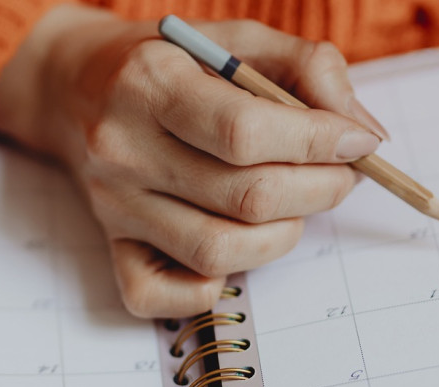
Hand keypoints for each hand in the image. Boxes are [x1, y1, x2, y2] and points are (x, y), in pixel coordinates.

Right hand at [0, 6, 384, 316]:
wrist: (74, 85)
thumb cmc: (170, 63)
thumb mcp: (237, 39)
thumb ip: (308, 69)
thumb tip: (364, 135)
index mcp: (151, 82)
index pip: (246, 132)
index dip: (319, 143)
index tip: (358, 143)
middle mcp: (124, 147)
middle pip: (245, 197)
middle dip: (319, 190)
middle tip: (339, 175)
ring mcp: (114, 204)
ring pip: (218, 251)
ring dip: (281, 236)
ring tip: (293, 205)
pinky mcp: (110, 244)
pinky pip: (158, 296)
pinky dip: (207, 289)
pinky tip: (232, 248)